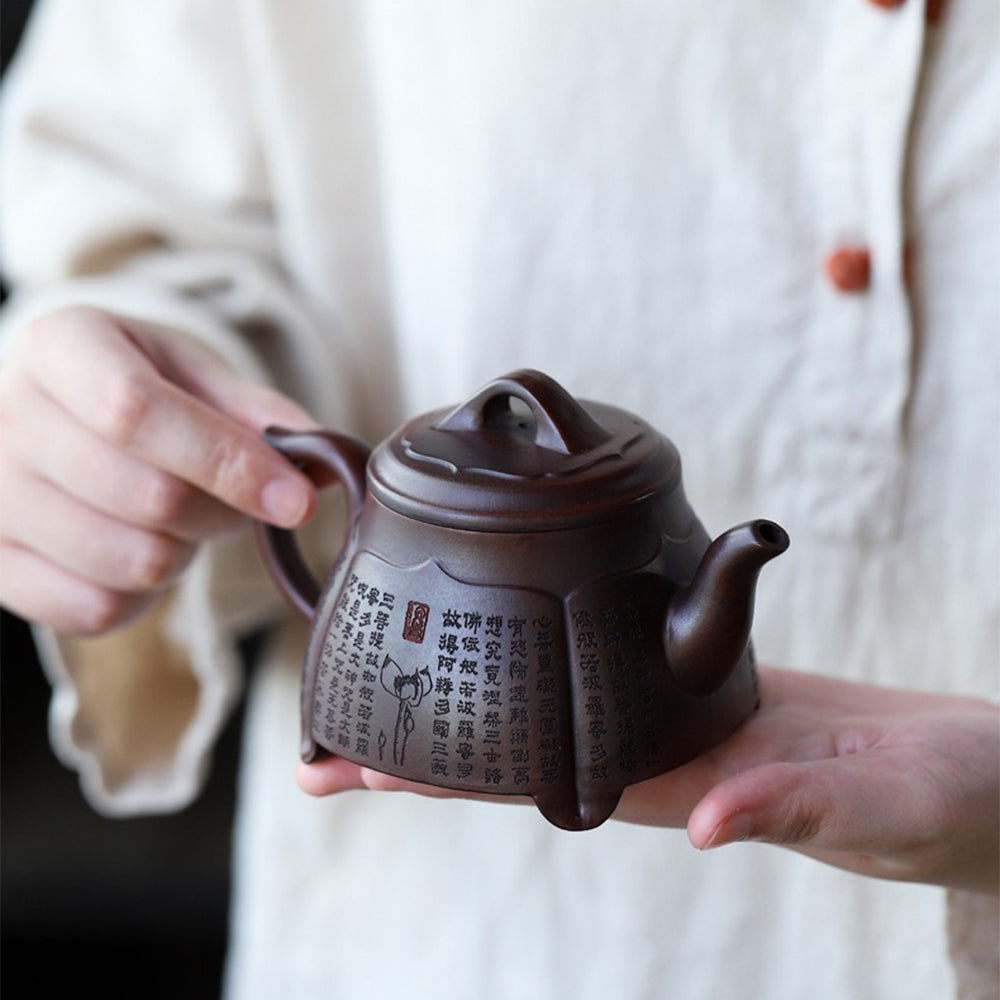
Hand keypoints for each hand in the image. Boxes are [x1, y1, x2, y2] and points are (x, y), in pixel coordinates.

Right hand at [0, 306, 318, 633]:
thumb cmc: (125, 386)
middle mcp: (7, 416)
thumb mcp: (187, 373)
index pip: (137, 412)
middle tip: (234, 500)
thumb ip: (254, 411)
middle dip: (223, 513)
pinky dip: (142, 597)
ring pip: (133, 562)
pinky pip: (96, 609)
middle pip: (151, 498)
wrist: (46, 415)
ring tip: (172, 518)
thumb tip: (323, 456)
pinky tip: (136, 550)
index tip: (296, 499)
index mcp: (61, 347)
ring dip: (183, 553)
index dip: (229, 464)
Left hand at [299, 667, 998, 892]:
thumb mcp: (880, 809)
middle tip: (320, 737)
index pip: (541, 786)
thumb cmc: (943, 802)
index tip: (353, 767)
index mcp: (686, 787)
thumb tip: (707, 823)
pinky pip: (615, 671)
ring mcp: (682, 724)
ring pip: (558, 708)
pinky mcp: (710, 686)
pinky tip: (522, 632)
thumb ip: (797, 809)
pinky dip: (557, 652)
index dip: (446, 781)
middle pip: (521, 753)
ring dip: (478, 696)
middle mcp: (664, 759)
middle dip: (423, 750)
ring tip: (396, 674)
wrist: (977, 777)